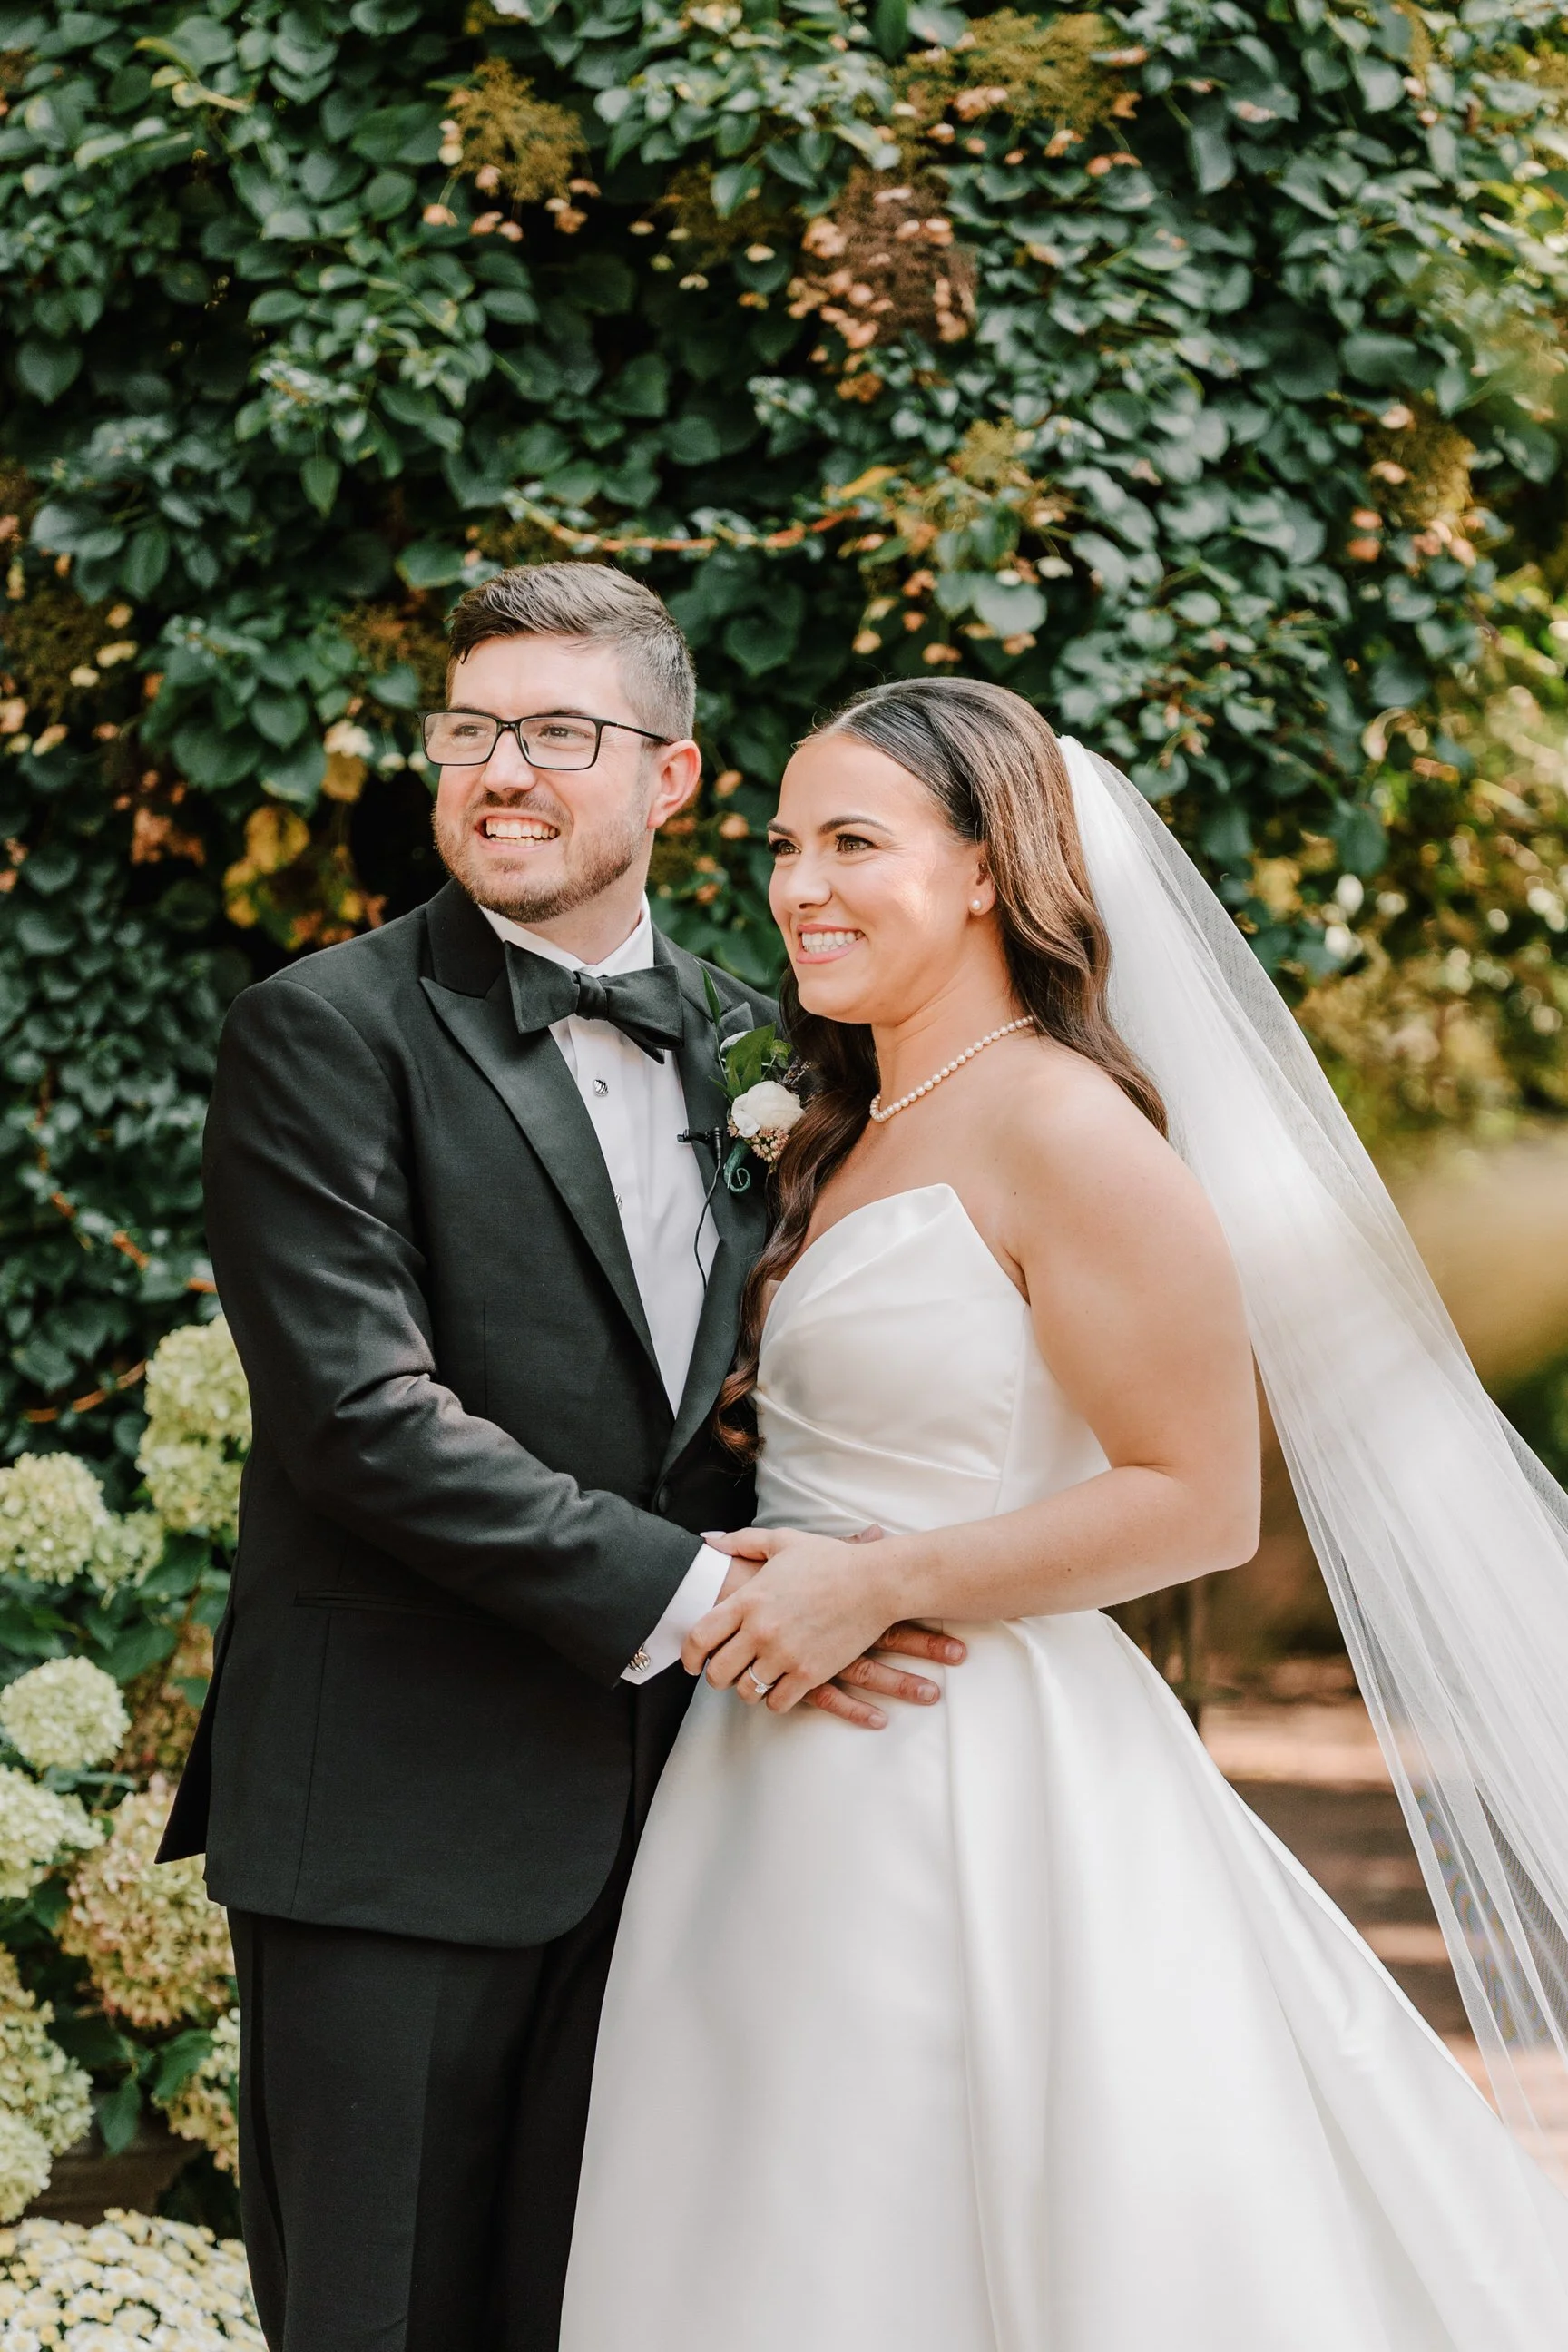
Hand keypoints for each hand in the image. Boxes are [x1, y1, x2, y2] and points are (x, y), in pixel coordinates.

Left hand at [683, 1523, 963, 1721]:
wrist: (876, 1582)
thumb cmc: (830, 1560)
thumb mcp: (783, 1542)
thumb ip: (742, 1541)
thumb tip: (709, 1541)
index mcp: (749, 1599)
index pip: (699, 1637)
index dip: (689, 1656)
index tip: (693, 1663)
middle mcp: (761, 1630)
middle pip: (717, 1673)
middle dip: (716, 1677)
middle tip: (725, 1674)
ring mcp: (785, 1654)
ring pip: (746, 1692)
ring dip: (746, 1689)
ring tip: (755, 1679)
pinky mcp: (809, 1673)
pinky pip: (777, 1703)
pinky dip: (775, 1699)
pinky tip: (781, 1687)